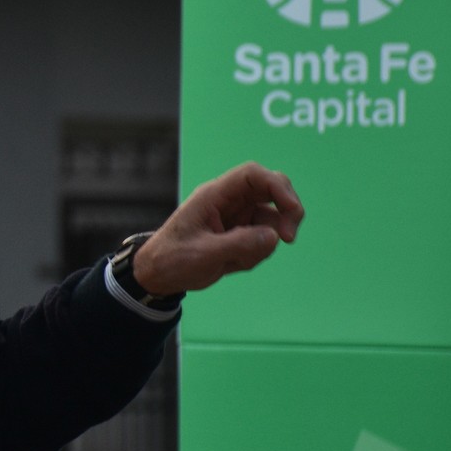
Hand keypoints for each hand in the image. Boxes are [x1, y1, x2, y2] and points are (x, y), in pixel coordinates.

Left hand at [134, 161, 303, 294]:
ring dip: (266, 242)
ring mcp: (236, 217)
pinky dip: (258, 254)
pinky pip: (263, 239)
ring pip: (271, 219)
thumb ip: (238, 245)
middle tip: (288, 237)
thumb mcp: (203, 254)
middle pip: (271, 190)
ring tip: (237, 260)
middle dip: (286, 211)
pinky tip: (233, 264)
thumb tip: (274, 237)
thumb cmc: (172, 259)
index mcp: (214, 196)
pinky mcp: (240, 234)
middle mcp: (228, 202)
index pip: (252, 175)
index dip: (277, 186)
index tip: (292, 209)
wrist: (158, 276)